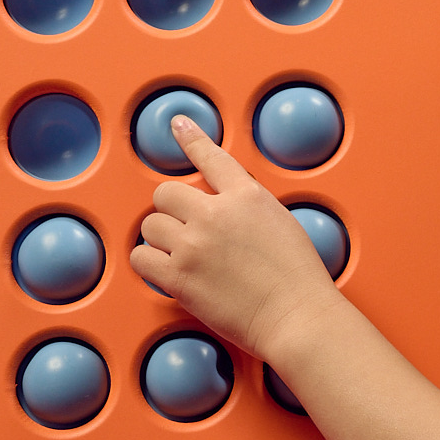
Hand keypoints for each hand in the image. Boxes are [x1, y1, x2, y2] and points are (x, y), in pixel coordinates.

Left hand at [131, 115, 342, 362]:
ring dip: (161, 239)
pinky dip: (150, 263)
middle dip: (172, 210)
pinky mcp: (178, 276)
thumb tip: (220, 207)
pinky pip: (141, 257)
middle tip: (186, 230)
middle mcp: (216, 214)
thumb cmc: (298, 280)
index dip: (192, 138)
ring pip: (150, 225)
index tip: (179, 124)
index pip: (212, 157)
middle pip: (165, 193)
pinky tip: (170, 271)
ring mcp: (194, 244)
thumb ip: (247, 208)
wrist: (296, 315)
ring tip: (184, 256)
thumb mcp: (281, 223)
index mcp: (248, 197)